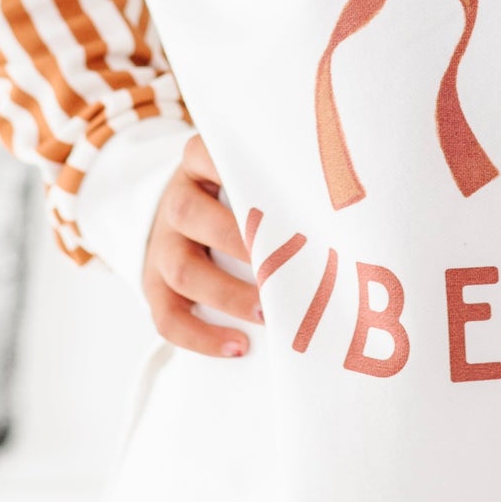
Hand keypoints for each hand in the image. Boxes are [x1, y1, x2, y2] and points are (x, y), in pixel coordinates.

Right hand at [142, 132, 262, 357]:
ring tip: (268, 314)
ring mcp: (161, 243)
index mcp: (198, 163)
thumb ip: (282, 179)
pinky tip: (238, 347)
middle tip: (284, 263)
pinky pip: (166, 316)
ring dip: (227, 295)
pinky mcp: (153, 284)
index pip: (204, 154)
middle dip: (239, 243)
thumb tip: (347, 201)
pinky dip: (201, 337)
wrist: (190, 217)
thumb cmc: (245, 196)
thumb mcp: (253, 174)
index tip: (278, 192)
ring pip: (182, 270)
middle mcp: (175, 200)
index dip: (234, 173)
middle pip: (190, 214)